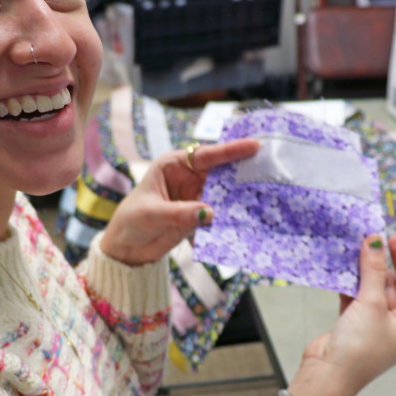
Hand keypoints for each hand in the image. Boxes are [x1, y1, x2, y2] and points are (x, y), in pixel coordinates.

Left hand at [98, 139, 258, 265]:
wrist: (127, 249)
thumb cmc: (132, 221)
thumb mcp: (152, 214)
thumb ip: (180, 213)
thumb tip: (210, 212)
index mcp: (173, 166)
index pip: (204, 155)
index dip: (230, 150)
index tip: (253, 146)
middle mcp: (188, 178)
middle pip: (220, 172)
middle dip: (241, 173)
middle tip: (268, 173)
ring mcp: (196, 197)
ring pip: (224, 194)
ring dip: (239, 198)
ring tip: (264, 197)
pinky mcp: (200, 216)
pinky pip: (220, 215)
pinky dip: (231, 218)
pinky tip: (247, 220)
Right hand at [286, 234, 395, 395]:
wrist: (328, 374)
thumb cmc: (359, 347)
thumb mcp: (371, 304)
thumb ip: (373, 271)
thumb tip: (374, 242)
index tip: (392, 239)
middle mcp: (395, 326)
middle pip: (390, 286)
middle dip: (379, 265)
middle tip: (368, 240)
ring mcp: (372, 326)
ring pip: (370, 290)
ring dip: (362, 272)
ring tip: (355, 248)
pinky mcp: (352, 325)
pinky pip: (354, 298)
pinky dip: (349, 284)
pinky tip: (343, 267)